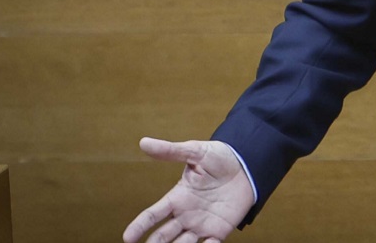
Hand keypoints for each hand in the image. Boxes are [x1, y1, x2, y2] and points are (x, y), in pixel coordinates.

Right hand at [122, 137, 255, 242]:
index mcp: (177, 198)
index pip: (153, 214)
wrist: (248, 164)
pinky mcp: (219, 230)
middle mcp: (185, 215)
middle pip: (163, 236)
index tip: (128, 237)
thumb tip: (144, 142)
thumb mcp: (195, 152)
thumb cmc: (220, 157)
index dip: (139, 226)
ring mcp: (201, 224)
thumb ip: (171, 151)